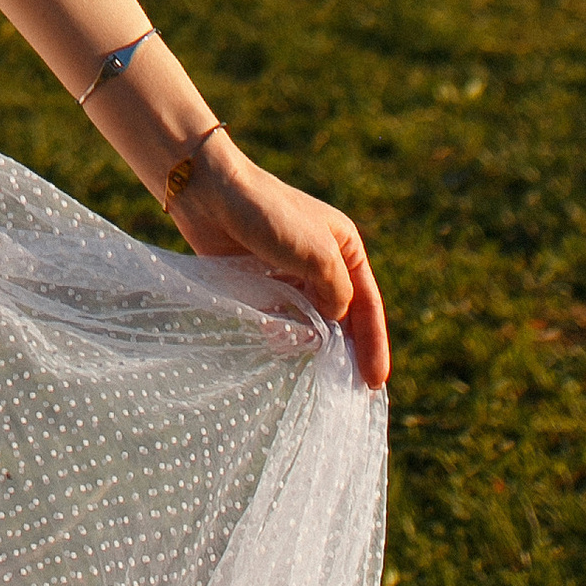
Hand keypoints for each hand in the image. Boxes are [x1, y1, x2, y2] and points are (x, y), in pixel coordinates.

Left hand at [169, 139, 390, 389]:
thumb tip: (336, 323)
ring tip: (319, 376)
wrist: (210, 194)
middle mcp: (321, 259)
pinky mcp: (259, 279)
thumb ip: (337, 295)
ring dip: (314, 344)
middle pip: (342, 313)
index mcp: (344, 246)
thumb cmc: (269, 217)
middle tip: (352, 391)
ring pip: (310, 317)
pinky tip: (284, 351)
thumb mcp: (318, 255)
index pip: (367, 303)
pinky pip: (279, 314)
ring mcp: (289, 270)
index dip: (374, 343)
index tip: (375, 382)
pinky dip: (284, 333)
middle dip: (347, 348)